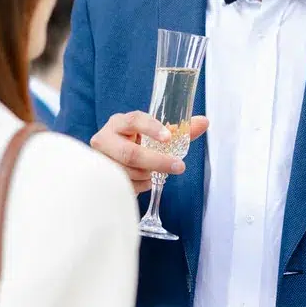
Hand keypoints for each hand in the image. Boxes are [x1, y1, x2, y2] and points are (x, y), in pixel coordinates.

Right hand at [90, 112, 209, 194]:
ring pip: (128, 172)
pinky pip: (125, 186)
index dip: (151, 128)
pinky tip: (145, 181)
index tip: (169, 137)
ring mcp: (101, 160)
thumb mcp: (155, 136)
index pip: (133, 120)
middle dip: (157, 161)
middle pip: (130, 153)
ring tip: (156, 173)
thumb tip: (204, 122)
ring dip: (148, 175)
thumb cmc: (136, 144)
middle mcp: (105, 139)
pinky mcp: (101, 178)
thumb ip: (179, 131)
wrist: (111, 161)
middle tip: (179, 167)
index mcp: (119, 123)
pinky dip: (141, 185)